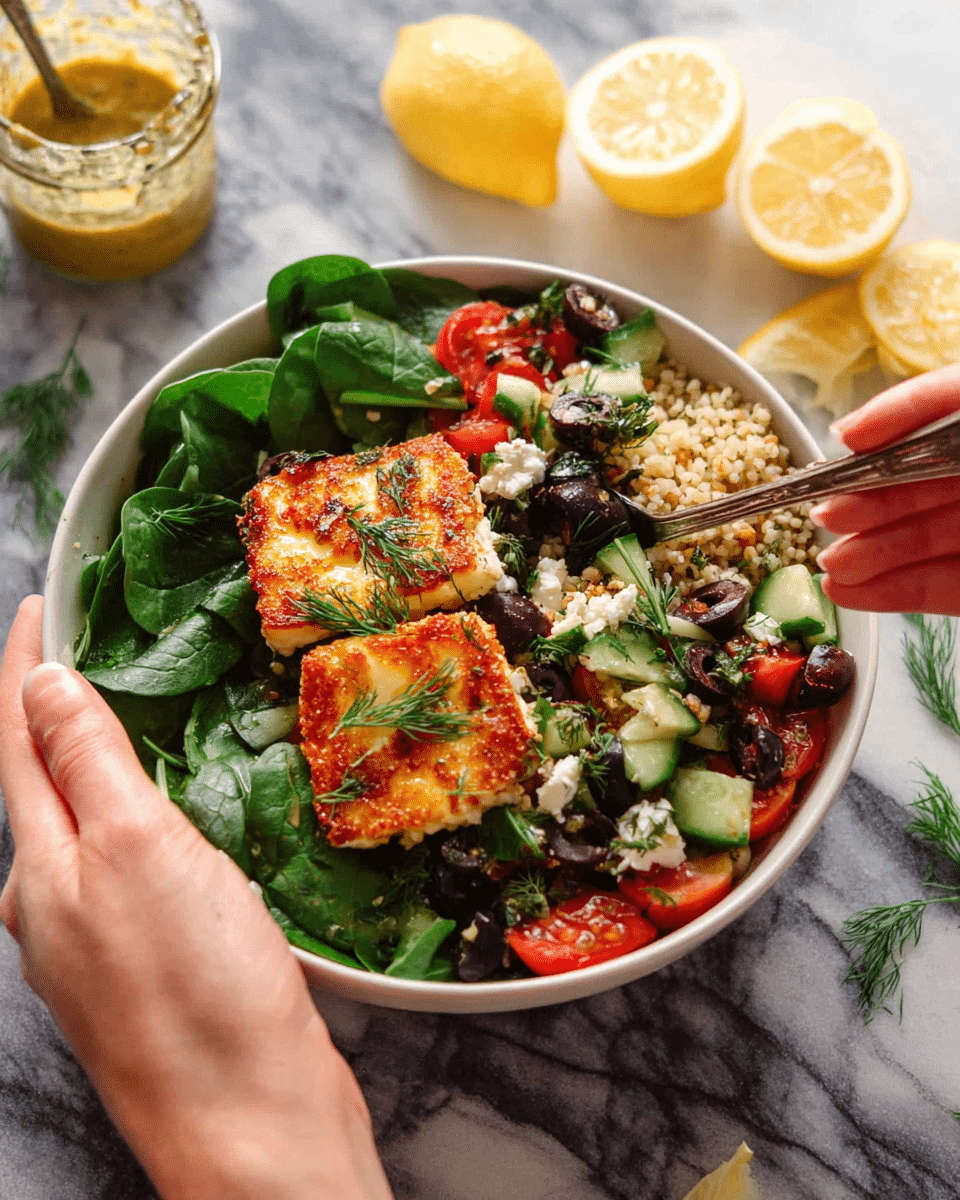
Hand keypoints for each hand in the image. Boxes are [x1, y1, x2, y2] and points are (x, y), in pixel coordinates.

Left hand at [0, 597, 392, 1199]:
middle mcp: (54, 903)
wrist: (251, 1122)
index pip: (17, 741)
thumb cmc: (198, 990)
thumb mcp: (138, 851)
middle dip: (54, 708)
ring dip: (101, 761)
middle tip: (90, 645)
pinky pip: (131, 865)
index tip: (37, 607)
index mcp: (41, 869)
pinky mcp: (150, 963)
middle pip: (42, 781)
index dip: (23, 668)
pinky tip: (177, 811)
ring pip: (89, 825)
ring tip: (135, 712)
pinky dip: (142, 816)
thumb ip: (89, 763)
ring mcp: (98, 939)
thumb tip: (43, 685)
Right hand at [812, 363, 959, 614]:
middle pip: (918, 486)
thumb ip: (933, 400)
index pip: (936, 413)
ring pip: (923, 542)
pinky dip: (895, 593)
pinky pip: (943, 587)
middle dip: (868, 505)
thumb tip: (851, 433)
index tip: (845, 443)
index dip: (889, 427)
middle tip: (828, 517)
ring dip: (870, 555)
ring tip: (831, 567)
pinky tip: (850, 592)